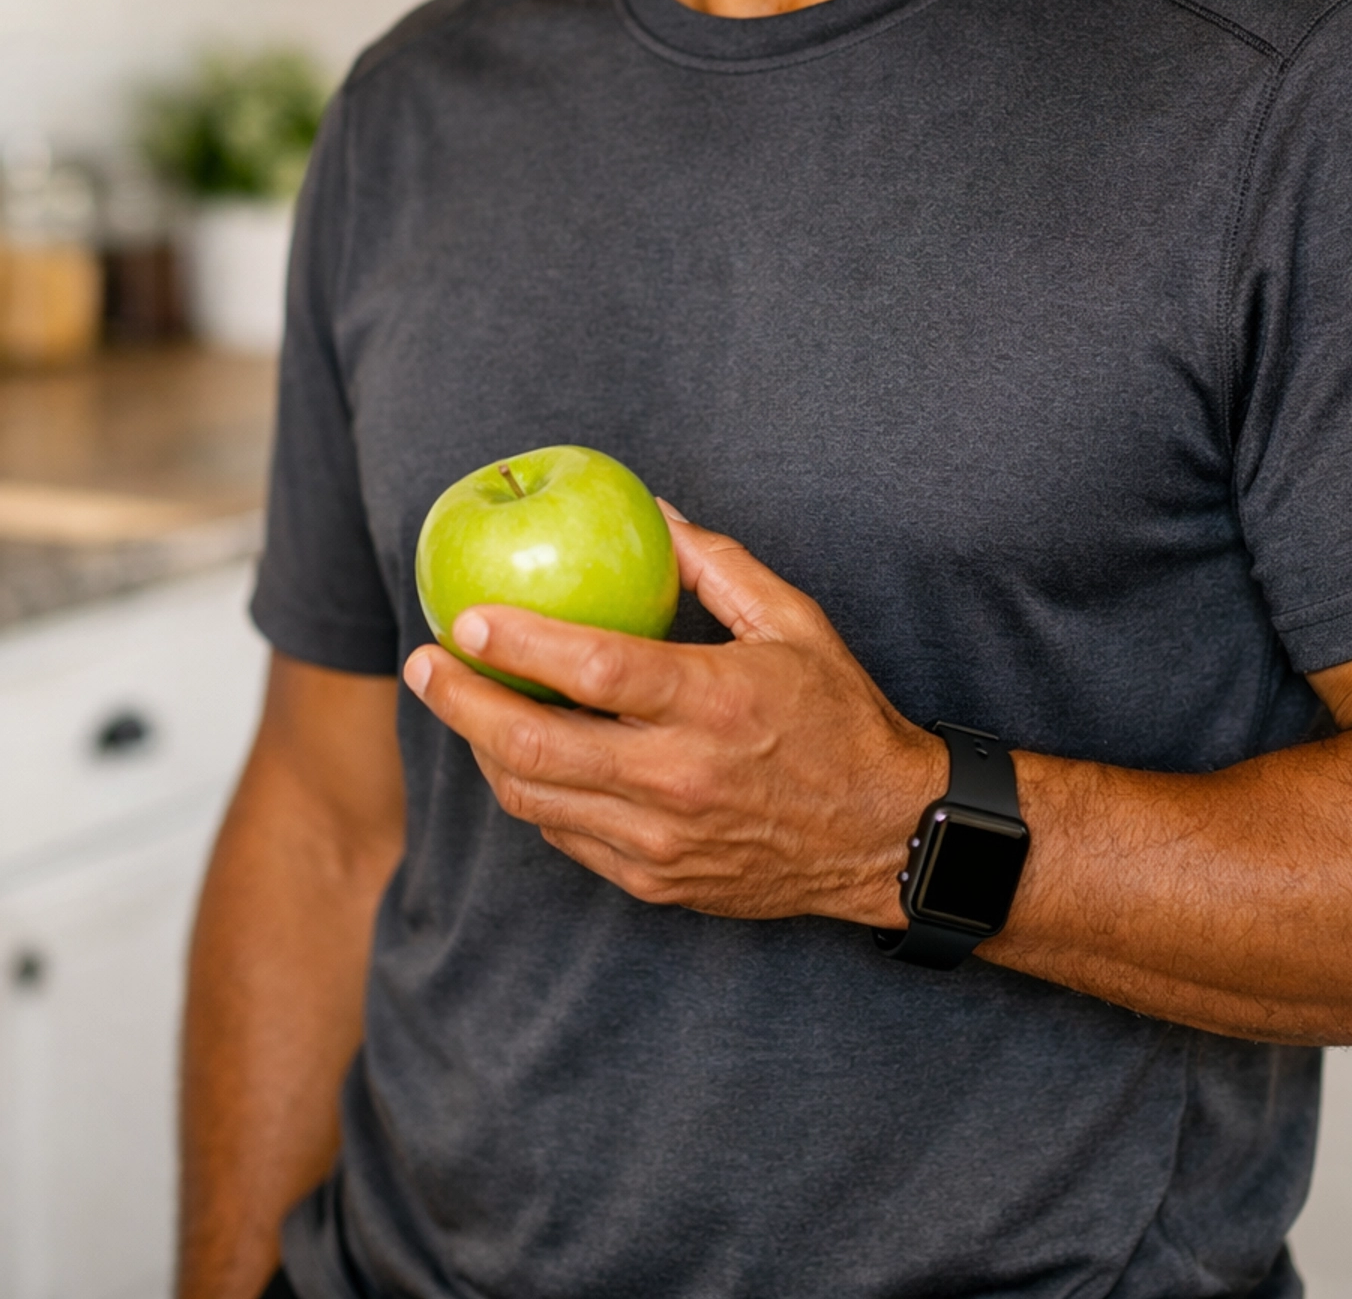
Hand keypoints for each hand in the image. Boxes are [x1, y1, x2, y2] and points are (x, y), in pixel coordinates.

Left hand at [401, 503, 944, 925]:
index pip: (594, 672)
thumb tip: (654, 512)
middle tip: (425, 666)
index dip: (519, 644)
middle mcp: (680, 779)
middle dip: (463, 704)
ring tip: (461, 703)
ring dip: (484, 750)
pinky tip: (520, 754)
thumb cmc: (841, 717)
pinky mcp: (655, 881)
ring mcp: (662, 841)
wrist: (885, 837)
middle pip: (536, 748)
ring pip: (536, 799)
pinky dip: (531, 793)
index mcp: (715, 703)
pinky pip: (565, 836)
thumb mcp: (794, 623)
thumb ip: (716, 566)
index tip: (466, 617)